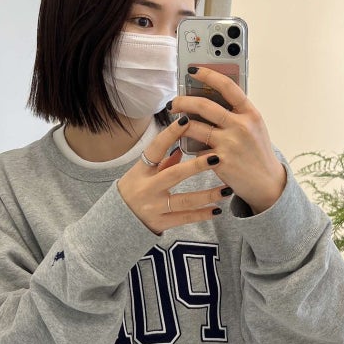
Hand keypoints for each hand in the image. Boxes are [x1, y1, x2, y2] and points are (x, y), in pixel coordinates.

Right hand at [118, 116, 232, 233]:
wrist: (116, 221)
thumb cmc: (132, 191)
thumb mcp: (141, 173)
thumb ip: (161, 162)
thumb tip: (181, 148)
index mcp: (141, 171)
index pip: (155, 148)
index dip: (170, 134)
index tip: (187, 120)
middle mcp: (147, 188)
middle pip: (174, 174)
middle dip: (196, 166)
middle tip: (217, 158)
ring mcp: (154, 207)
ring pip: (185, 201)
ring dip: (208, 195)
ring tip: (227, 190)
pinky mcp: (160, 223)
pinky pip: (185, 219)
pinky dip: (202, 215)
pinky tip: (217, 210)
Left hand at [169, 67, 286, 214]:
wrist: (266, 183)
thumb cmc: (257, 152)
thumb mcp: (254, 127)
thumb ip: (237, 113)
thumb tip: (209, 97)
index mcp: (250, 113)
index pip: (228, 87)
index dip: (208, 75)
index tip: (193, 70)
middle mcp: (241, 126)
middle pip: (204, 105)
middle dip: (183, 101)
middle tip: (173, 102)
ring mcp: (230, 144)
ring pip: (194, 127)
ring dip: (179, 125)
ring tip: (175, 124)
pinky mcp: (220, 161)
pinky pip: (196, 149)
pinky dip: (190, 146)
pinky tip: (187, 146)